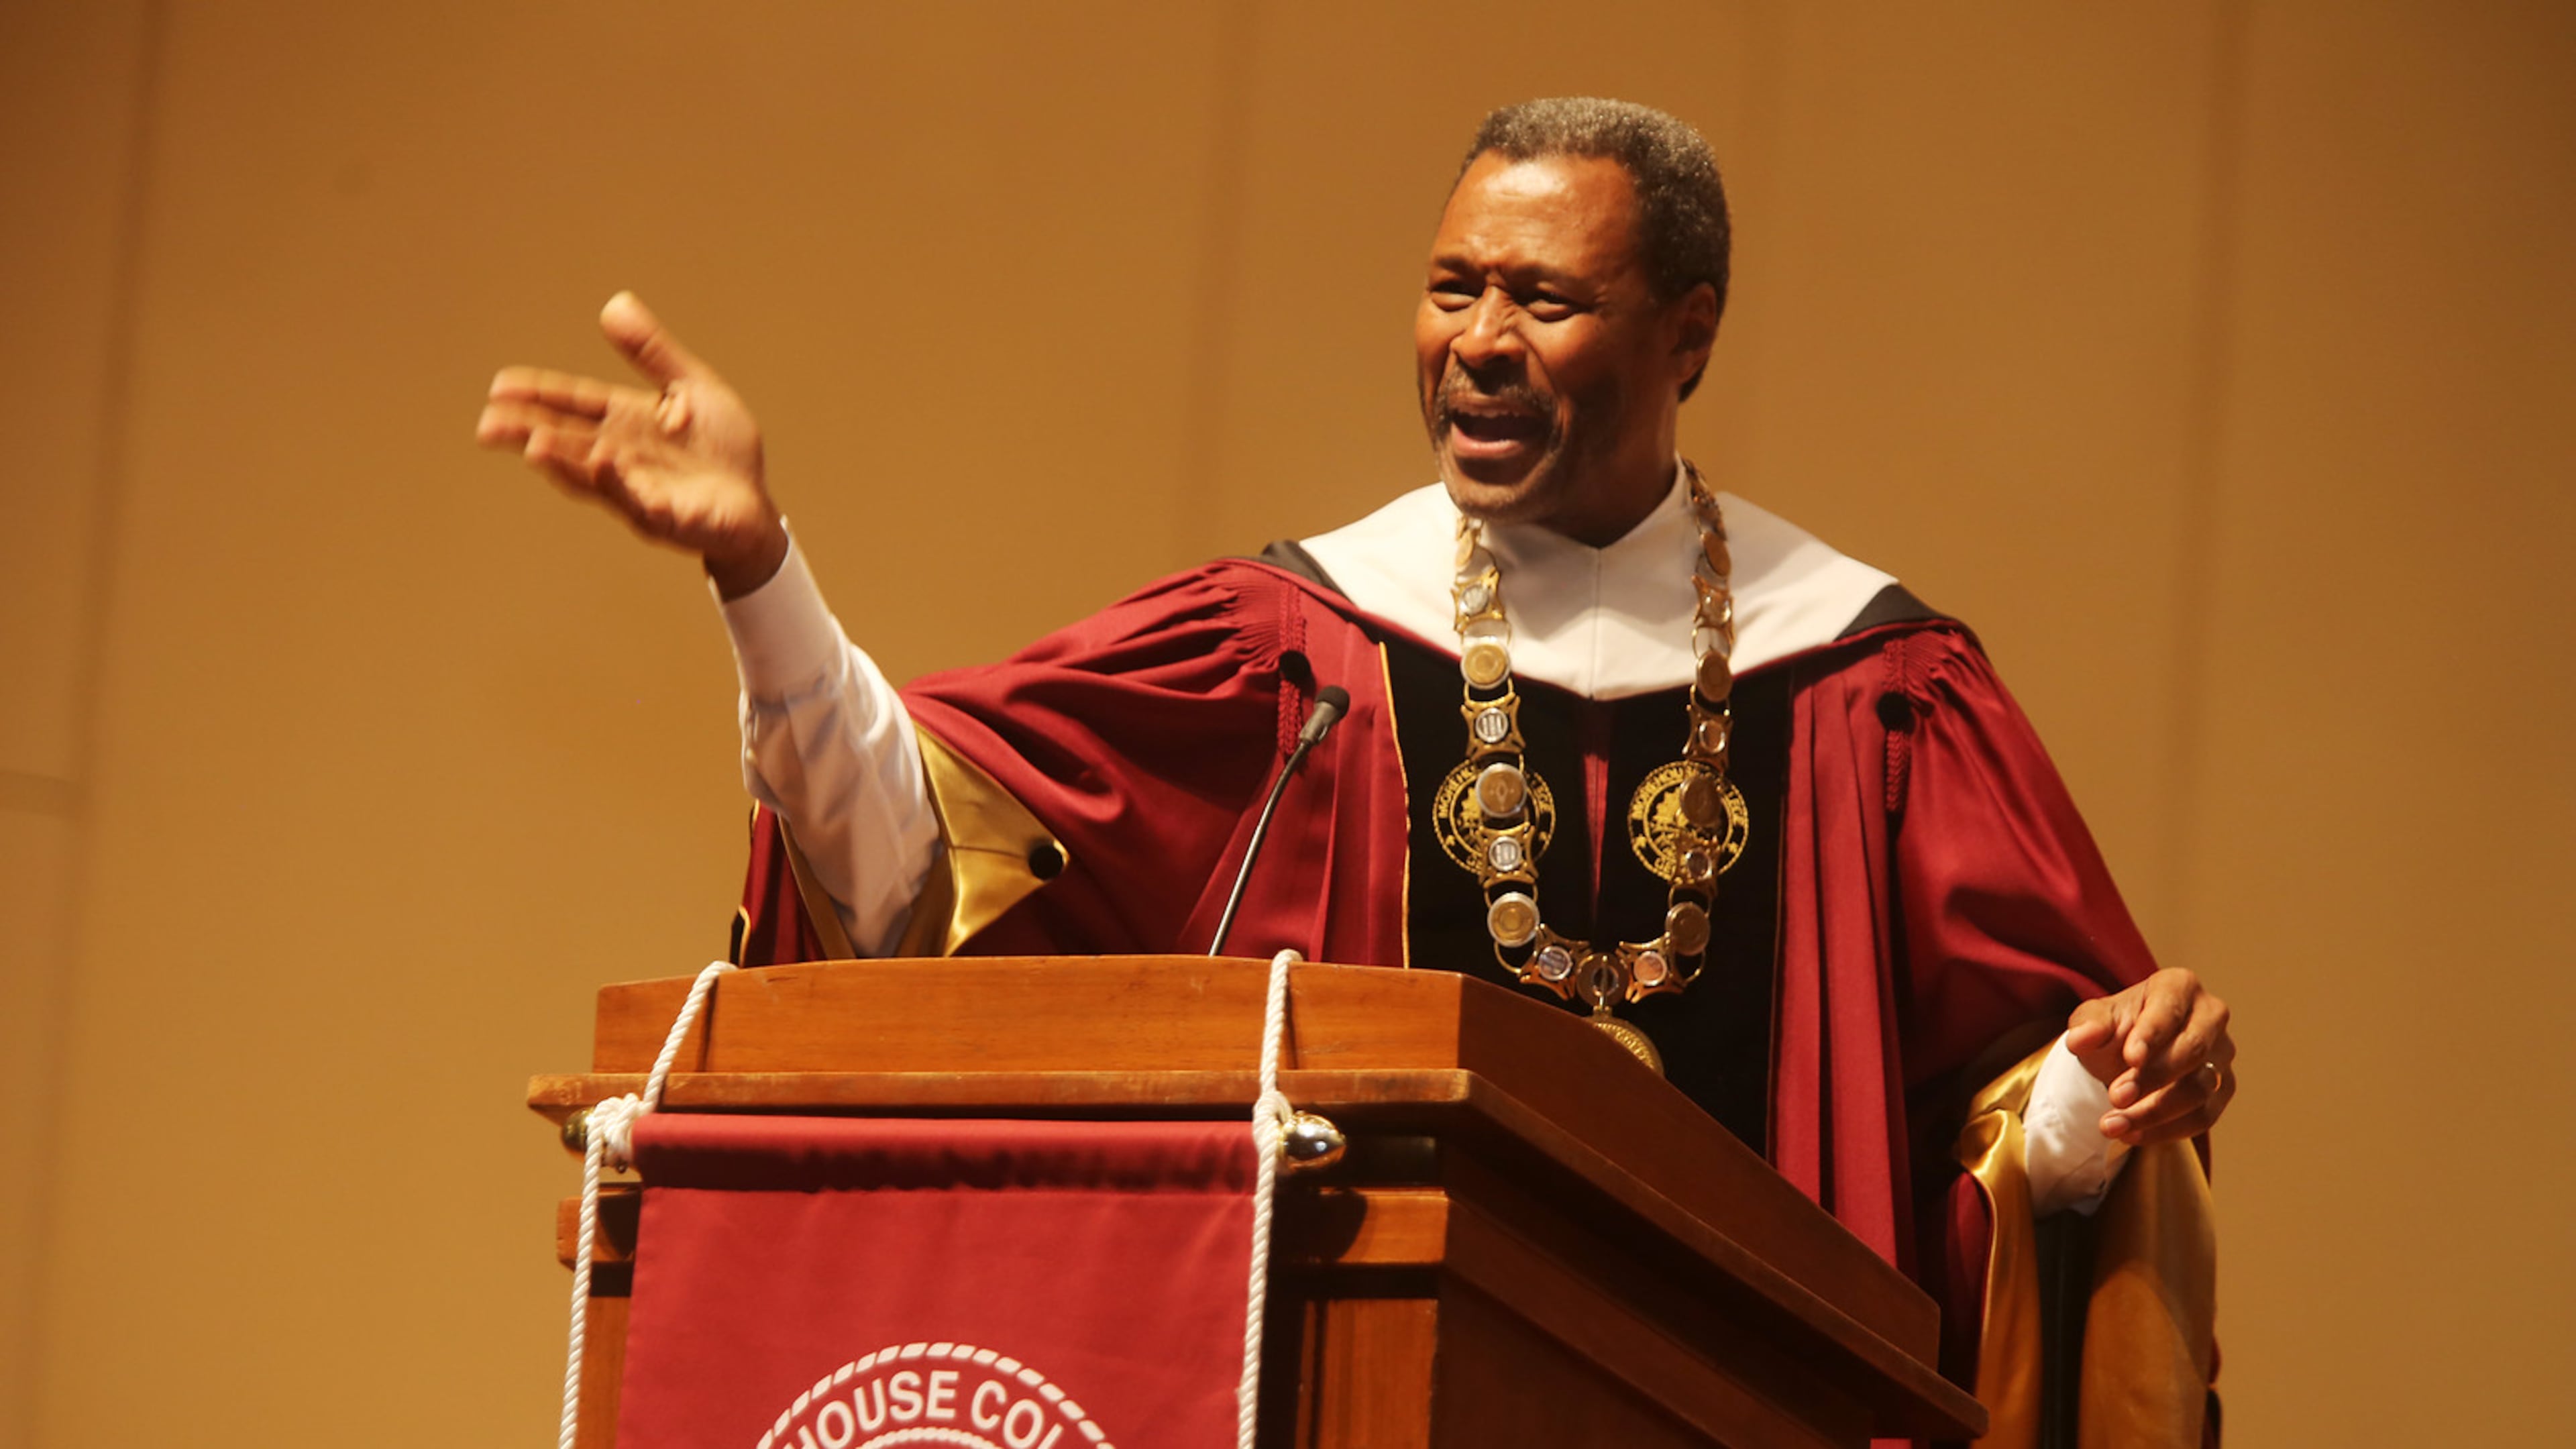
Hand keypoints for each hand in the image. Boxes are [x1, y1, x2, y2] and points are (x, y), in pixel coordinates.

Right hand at [476, 292, 787, 596]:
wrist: (756, 506)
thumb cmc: (723, 450)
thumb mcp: (692, 388)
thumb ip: (654, 352)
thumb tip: (614, 304)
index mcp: (626, 422)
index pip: (574, 403)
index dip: (538, 395)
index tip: (498, 387)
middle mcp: (623, 457)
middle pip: (567, 441)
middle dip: (527, 433)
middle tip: (487, 426)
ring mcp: (640, 490)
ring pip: (592, 474)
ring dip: (562, 461)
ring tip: (532, 445)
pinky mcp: (668, 517)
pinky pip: (640, 500)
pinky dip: (620, 483)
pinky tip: (604, 463)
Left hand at [2064, 967, 2234, 1145]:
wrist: (2128, 1056)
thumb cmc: (2115, 1028)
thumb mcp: (2095, 1020)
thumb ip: (2088, 1025)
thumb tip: (2080, 1038)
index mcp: (2179, 986)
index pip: (2170, 1008)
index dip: (2152, 1034)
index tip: (2130, 1058)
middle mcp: (2211, 1016)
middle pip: (2193, 1050)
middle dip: (2153, 1078)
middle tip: (2115, 1097)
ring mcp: (2221, 1055)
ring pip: (2200, 1088)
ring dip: (2155, 1112)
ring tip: (2112, 1125)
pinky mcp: (2222, 1089)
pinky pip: (2203, 1116)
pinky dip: (2166, 1130)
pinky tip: (2131, 1135)